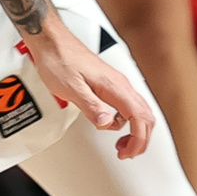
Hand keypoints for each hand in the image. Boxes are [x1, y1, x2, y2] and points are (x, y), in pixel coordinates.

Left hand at [21, 17, 154, 158]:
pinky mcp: (109, 83)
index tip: (128, 152)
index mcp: (115, 87)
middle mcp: (120, 84)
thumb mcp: (71, 88)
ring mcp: (116, 83)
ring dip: (134, 131)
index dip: (138, 139)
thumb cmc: (59, 60)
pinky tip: (110, 124)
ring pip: (138, 111)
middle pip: (145, 116)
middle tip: (126, 153)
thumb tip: (107, 123)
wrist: (51, 42)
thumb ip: (91, 107)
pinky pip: (126, 105)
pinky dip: (124, 121)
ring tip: (120, 144)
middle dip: (140, 139)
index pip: (139, 117)